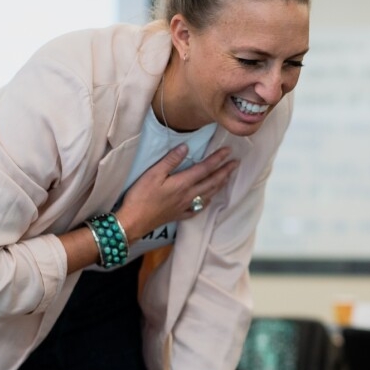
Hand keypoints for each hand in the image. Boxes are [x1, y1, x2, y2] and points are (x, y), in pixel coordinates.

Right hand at [115, 145, 237, 238]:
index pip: (205, 168)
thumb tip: (186, 147)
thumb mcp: (153, 174)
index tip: (229, 151)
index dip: (218, 159)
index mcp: (183, 183)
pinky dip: (206, 202)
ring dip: (220, 185)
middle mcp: (188, 195)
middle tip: (237, 163)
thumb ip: (170, 160)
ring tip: (227, 177)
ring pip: (208, 195)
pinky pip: (198, 209)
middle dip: (225, 171)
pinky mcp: (179, 215)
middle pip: (211, 182)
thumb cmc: (140, 196)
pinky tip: (208, 200)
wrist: (133, 222)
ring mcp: (185, 207)